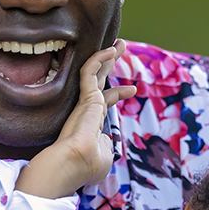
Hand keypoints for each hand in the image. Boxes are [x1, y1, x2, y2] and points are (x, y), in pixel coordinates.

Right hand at [16, 42, 135, 198]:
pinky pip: (90, 71)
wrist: (75, 163)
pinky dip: (100, 59)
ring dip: (108, 57)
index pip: (105, 102)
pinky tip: (111, 50)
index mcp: (91, 123)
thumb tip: (106, 141)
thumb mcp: (103, 156)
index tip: (133, 89)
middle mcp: (87, 110)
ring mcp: (85, 103)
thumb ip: (106, 145)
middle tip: (118, 49)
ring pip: (96, 72)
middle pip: (100, 81)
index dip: (119, 93)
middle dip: (110, 65)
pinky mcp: (84, 97)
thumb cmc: (87, 166)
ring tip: (120, 44)